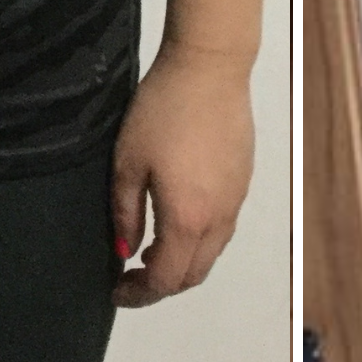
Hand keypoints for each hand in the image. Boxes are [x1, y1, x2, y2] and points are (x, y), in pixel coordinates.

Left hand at [110, 39, 254, 306]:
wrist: (209, 67)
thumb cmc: (165, 108)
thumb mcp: (128, 162)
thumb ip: (125, 213)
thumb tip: (125, 250)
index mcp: (187, 218)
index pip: (166, 280)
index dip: (139, 294)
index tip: (118, 291)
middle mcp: (219, 217)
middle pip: (194, 274)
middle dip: (162, 284)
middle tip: (133, 275)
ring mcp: (236, 198)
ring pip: (213, 253)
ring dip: (183, 262)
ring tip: (152, 247)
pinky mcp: (243, 179)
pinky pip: (224, 226)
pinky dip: (201, 238)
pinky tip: (180, 216)